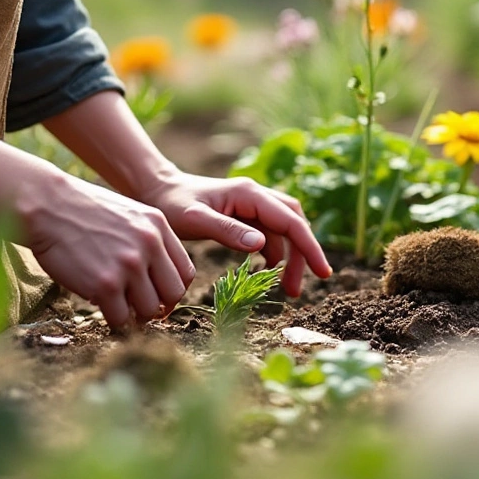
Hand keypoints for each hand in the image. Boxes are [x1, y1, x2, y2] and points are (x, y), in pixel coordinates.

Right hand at [16, 172, 194, 329]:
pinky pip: (121, 319)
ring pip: (149, 310)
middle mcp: (149, 245)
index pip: (185, 272)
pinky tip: (101, 306)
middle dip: (159, 306)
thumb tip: (158, 280)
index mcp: (159, 227)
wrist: (46, 205)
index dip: (173, 289)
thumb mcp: (130, 215)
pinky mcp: (105, 284)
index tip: (159, 295)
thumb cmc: (83, 212)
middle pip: (173, 294)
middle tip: (140, 307)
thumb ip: (150, 241)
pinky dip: (114, 320)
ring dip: (135, 314)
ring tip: (118, 305)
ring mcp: (128, 265)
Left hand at [137, 171, 331, 297]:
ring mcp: (252, 205)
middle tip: (301, 288)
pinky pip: (271, 233)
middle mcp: (257, 196)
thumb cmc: (171, 204)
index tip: (322, 273)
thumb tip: (262, 248)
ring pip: (285, 229)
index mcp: (250, 194)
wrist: (156, 190)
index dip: (309, 247)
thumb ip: (227, 231)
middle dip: (304, 254)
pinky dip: (276, 252)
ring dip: (290, 257)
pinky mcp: (246, 214)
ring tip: (287, 288)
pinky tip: (268, 271)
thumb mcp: (195, 220)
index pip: (290, 221)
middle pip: (294, 223)